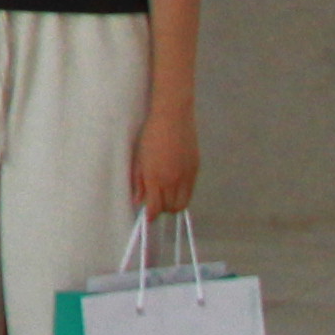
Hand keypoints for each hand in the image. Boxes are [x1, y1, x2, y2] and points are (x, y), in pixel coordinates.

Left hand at [131, 97, 199, 219]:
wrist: (173, 117)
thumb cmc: (150, 135)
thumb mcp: (139, 158)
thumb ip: (138, 181)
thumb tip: (139, 201)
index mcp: (155, 178)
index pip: (156, 207)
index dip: (151, 216)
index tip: (148, 218)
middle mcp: (173, 180)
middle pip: (171, 208)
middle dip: (164, 210)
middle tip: (157, 204)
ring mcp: (187, 175)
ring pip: (183, 202)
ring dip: (174, 204)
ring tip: (166, 196)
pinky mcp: (196, 169)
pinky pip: (191, 190)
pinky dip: (183, 193)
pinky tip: (175, 185)